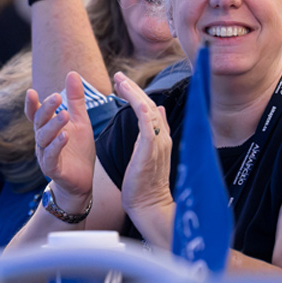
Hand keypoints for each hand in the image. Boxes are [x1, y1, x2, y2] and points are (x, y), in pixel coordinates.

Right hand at [25, 72, 96, 209]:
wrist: (82, 181)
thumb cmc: (78, 150)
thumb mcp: (80, 121)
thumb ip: (75, 100)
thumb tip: (71, 73)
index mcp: (48, 129)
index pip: (35, 114)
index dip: (32, 104)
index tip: (30, 91)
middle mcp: (43, 141)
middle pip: (39, 123)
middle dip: (46, 109)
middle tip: (56, 97)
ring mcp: (46, 155)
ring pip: (44, 139)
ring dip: (53, 126)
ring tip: (64, 115)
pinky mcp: (53, 169)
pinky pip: (51, 156)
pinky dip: (57, 146)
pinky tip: (64, 136)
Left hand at [114, 73, 174, 243]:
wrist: (150, 207)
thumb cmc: (146, 186)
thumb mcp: (149, 155)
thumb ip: (154, 132)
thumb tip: (158, 109)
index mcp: (161, 138)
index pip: (150, 109)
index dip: (137, 94)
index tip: (123, 83)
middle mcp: (162, 137)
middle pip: (149, 105)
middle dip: (133, 89)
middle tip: (118, 75)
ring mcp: (158, 143)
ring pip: (148, 111)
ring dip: (134, 94)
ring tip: (120, 81)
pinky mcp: (151, 150)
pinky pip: (148, 125)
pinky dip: (142, 111)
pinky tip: (135, 100)